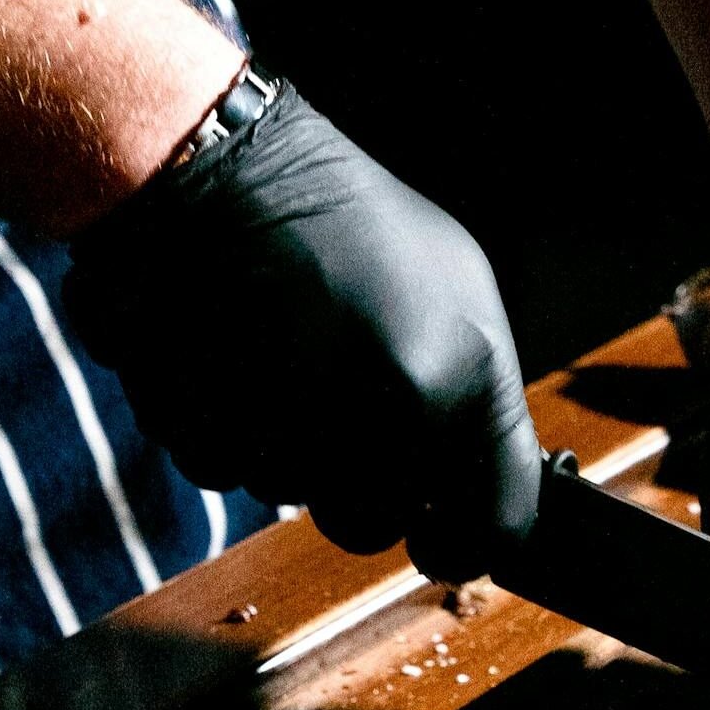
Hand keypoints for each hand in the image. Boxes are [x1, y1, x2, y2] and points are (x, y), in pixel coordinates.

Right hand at [63, 82, 540, 582]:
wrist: (210, 163)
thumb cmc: (342, 219)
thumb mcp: (454, 290)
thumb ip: (470, 398)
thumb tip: (467, 484)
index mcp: (463, 377)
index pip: (500, 518)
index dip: (469, 545)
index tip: (442, 547)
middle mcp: (388, 413)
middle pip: (377, 524)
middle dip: (355, 486)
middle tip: (332, 409)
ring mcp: (295, 426)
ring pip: (295, 496)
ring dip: (283, 447)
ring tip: (278, 354)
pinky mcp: (208, 427)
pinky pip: (223, 470)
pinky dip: (221, 428)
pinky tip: (225, 357)